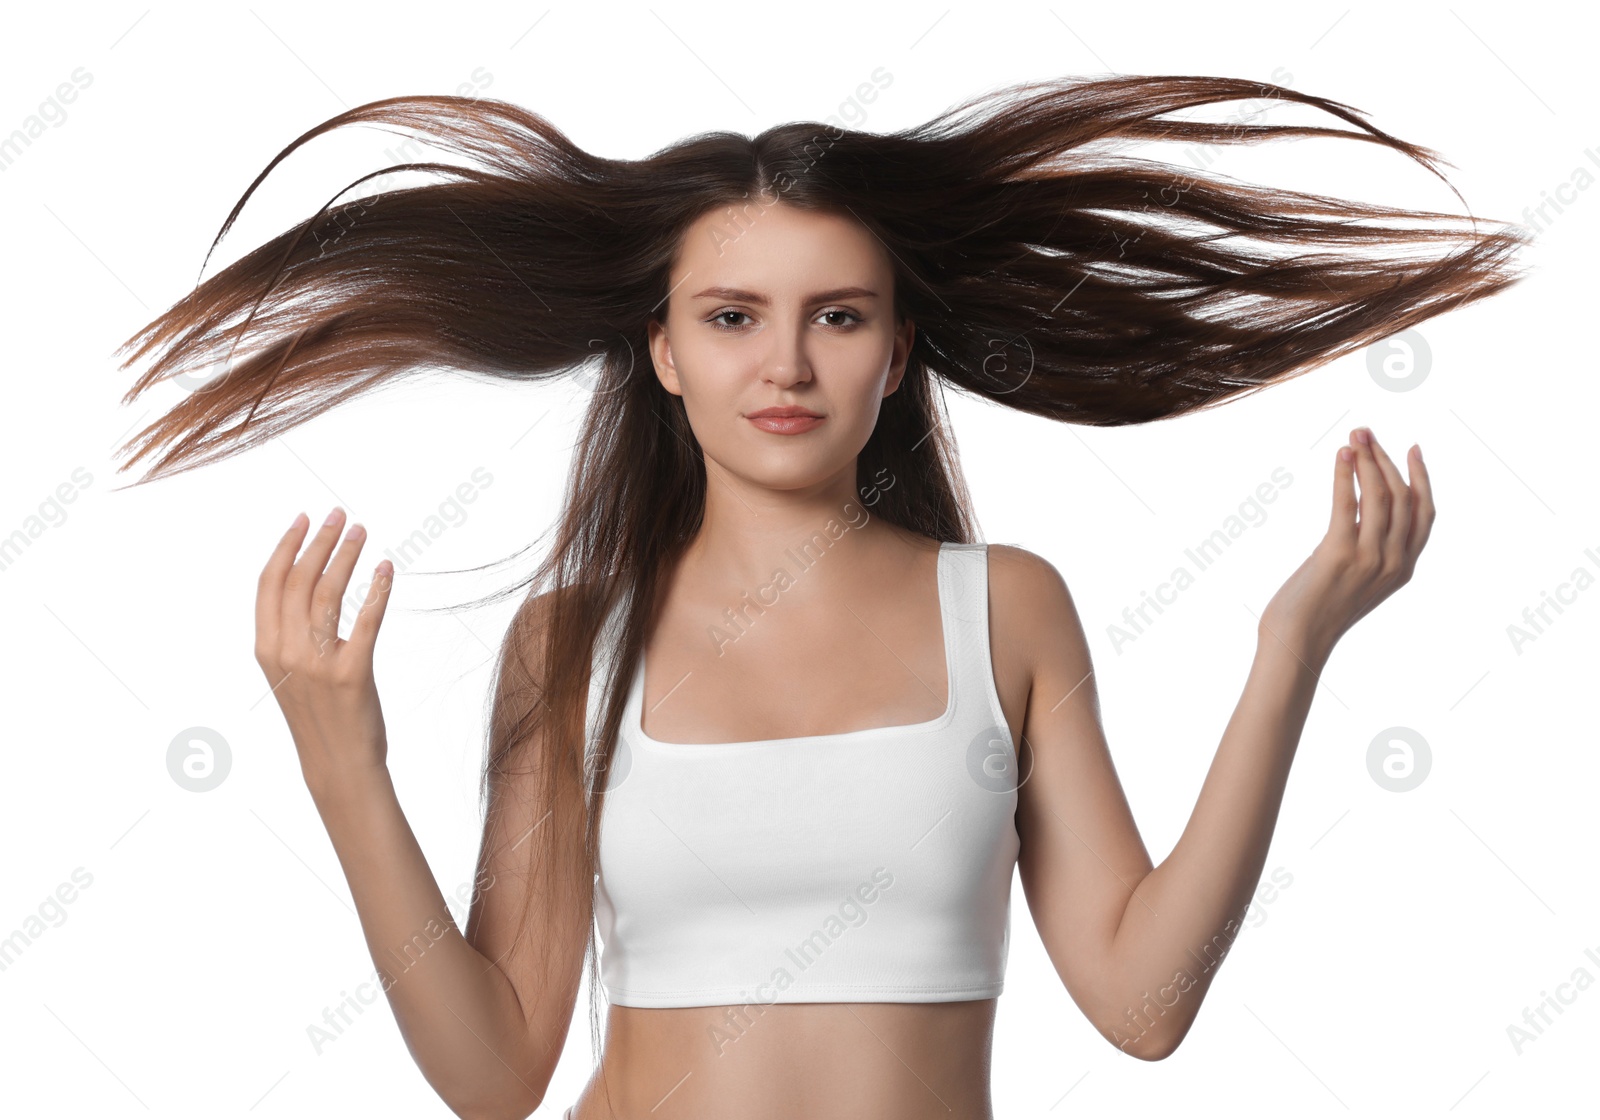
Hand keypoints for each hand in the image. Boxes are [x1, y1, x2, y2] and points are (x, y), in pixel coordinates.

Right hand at [255, 507, 394, 798]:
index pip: (269, 583)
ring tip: (360, 531)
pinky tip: (386, 569)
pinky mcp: (352, 673)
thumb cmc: (318, 715)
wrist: (337, 764)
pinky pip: (366, 621)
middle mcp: (286, 652)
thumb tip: (302, 589)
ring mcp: (318, 663)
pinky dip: (377, 590)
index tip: (303, 518)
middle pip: (299, 580)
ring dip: (345, 556)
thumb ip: (288, 635)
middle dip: (319, 541)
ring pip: (328, 593)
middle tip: (340, 514)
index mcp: (266, 649)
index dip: (286, 546)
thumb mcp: (289, 673)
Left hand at [1260, 427, 1434, 662]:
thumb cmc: (1319, 608)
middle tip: (1368, 432)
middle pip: (1402, 497)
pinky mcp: (1340, 555)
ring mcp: (1369, 559)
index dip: (1421, 478)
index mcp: (1403, 568)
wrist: (1297, 640)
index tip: (1411, 448)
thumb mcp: (1358, 578)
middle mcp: (1393, 562)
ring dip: (1367, 460)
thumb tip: (1359, 511)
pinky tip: (1341, 455)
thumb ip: (1369, 549)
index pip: (1425, 513)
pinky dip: (1344, 475)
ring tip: (1355, 435)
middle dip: (1386, 459)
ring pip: (1378, 496)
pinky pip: (1346, 504)